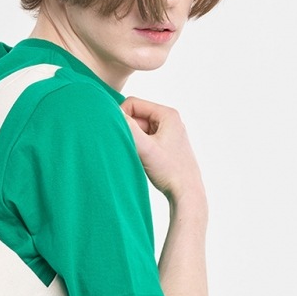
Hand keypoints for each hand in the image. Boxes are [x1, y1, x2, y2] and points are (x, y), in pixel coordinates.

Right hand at [120, 96, 206, 211]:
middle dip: (128, 130)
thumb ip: (128, 128)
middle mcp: (170, 120)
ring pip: (140, 128)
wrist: (186, 193)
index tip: (118, 134)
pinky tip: (142, 160)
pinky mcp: (166, 144)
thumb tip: (111, 113)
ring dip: (133, 139)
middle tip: (129, 147)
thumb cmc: (169, 171)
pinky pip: (145, 138)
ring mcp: (169, 132)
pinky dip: (139, 146)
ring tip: (138, 156)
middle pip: (137, 115)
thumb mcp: (144, 148)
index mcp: (168, 114)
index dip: (121, 116)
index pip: (133, 103)